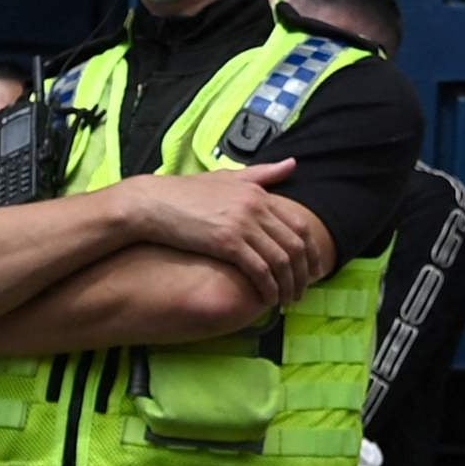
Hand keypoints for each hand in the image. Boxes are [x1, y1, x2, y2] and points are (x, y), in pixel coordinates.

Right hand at [111, 161, 327, 304]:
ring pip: (281, 261)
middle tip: (302, 292)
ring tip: (287, 301)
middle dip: (303, 274)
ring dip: (288, 286)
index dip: (311, 250)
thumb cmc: (184, 193)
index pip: (299, 224)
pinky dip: (269, 288)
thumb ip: (261, 174)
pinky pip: (260, 271)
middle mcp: (255, 206)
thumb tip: (292, 164)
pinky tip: (268, 300)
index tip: (313, 270)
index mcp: (257, 192)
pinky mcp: (227, 242)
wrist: (151, 204)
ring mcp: (243, 224)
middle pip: (296, 245)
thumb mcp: (226, 177)